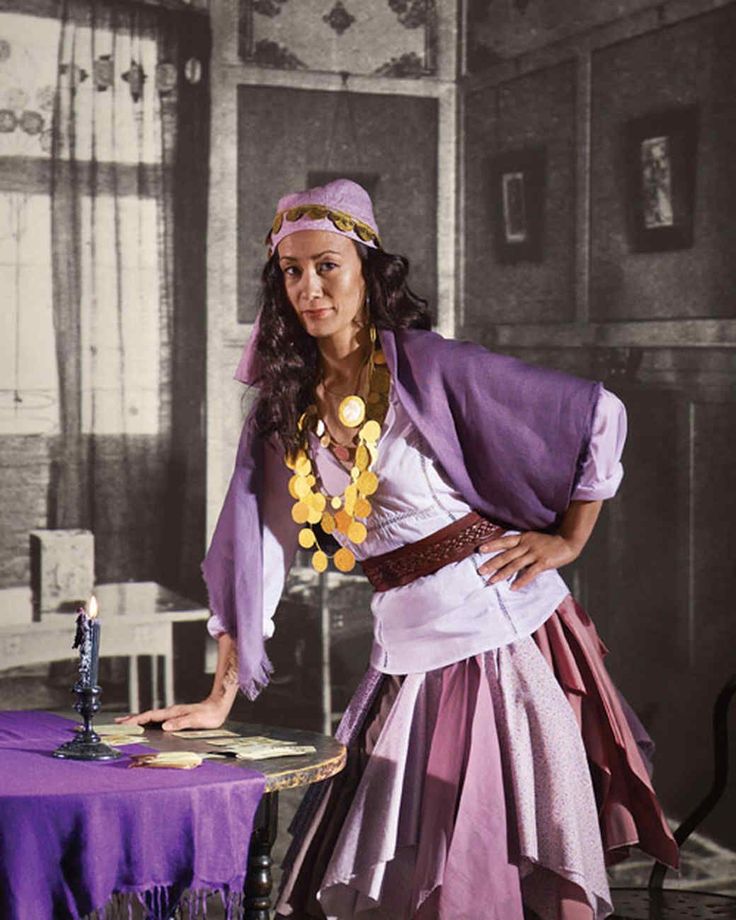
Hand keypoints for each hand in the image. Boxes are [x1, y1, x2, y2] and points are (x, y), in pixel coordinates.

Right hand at [115, 696, 230, 731]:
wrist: (218, 707)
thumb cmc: (209, 715)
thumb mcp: (195, 720)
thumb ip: (180, 723)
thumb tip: (164, 726)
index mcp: (172, 713)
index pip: (150, 716)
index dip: (137, 720)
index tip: (124, 723)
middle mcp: (170, 712)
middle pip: (147, 715)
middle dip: (132, 719)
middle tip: (117, 721)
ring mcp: (172, 714)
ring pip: (151, 717)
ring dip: (138, 719)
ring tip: (126, 722)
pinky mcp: (176, 717)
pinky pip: (157, 719)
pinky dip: (148, 721)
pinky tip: (146, 724)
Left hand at [477, 531, 580, 590]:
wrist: (568, 541)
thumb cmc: (550, 542)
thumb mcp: (533, 539)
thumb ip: (522, 545)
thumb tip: (508, 554)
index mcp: (523, 538)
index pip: (504, 541)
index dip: (492, 545)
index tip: (479, 550)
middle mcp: (527, 545)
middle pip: (506, 555)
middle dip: (492, 563)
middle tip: (480, 571)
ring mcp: (535, 553)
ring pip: (515, 564)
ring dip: (502, 573)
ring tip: (491, 581)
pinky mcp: (543, 562)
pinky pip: (529, 573)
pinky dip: (520, 581)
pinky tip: (512, 587)